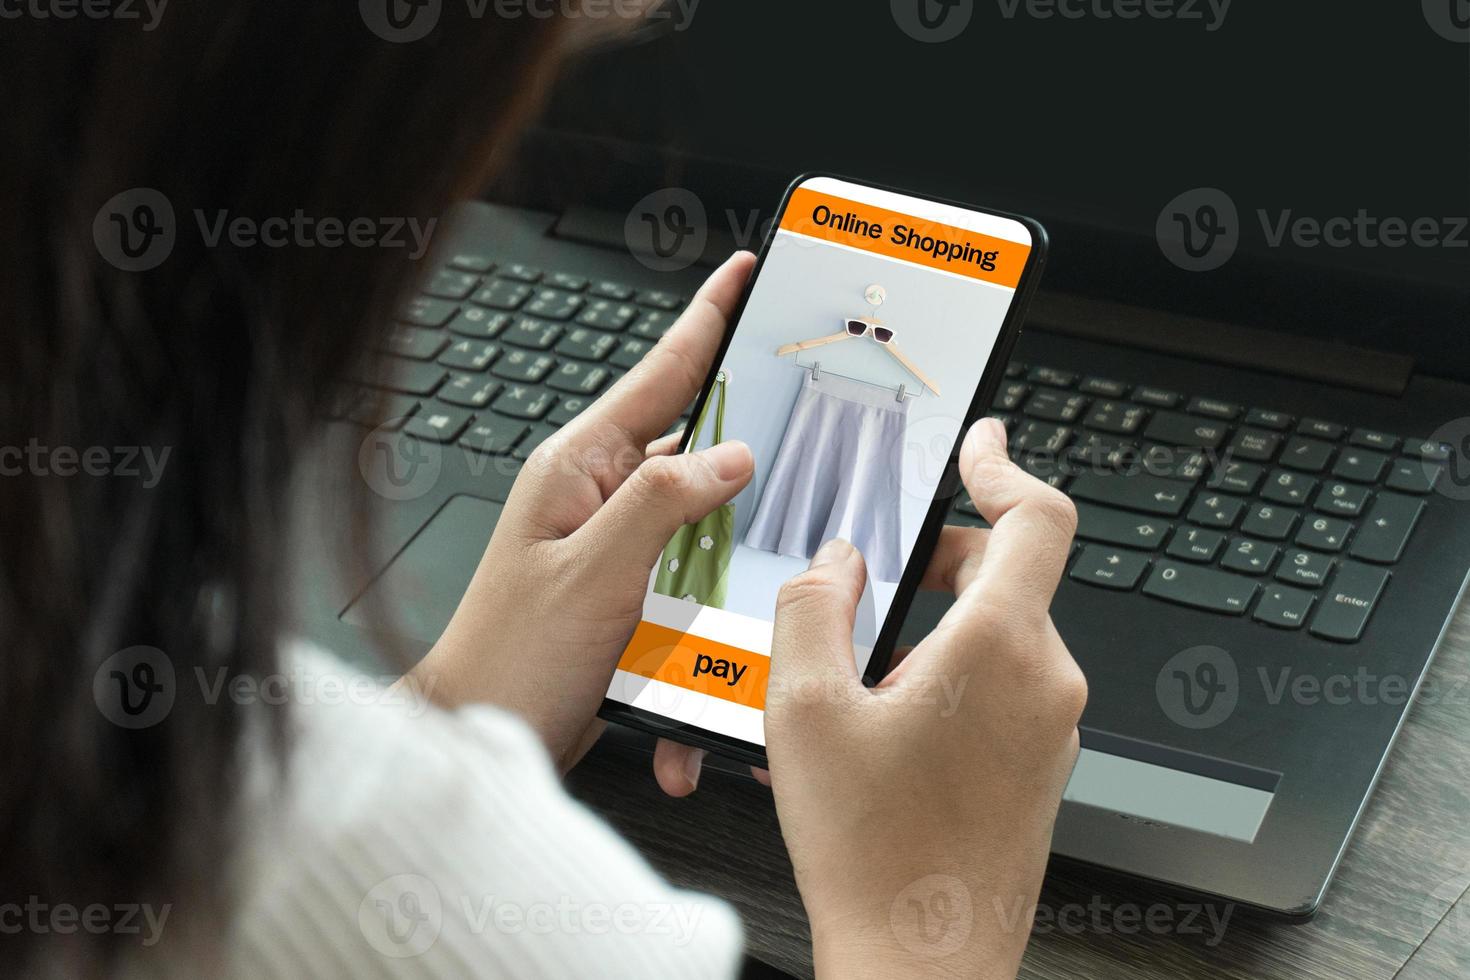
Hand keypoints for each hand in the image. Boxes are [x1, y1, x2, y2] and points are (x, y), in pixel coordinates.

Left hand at [402, 252, 755, 771]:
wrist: (485, 730)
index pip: (660, 374)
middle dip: (748, 442)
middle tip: (805, 420)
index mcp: (579, 466)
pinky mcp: (631, 587)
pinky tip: (710, 644)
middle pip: (694, 442)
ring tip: (753, 569)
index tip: (744, 271)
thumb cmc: (512, 656)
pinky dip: (710, 609)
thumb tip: (730, 452)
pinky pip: (692, 577)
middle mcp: (599, 493)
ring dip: (732, 551)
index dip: (708, 318)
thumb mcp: (593, 571)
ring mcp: (616, 541)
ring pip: (704, 517)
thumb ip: (661, 501)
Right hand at [766, 418, 1084, 978]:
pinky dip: (950, 677)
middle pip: (1010, 576)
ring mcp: (1052, 730)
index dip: (1005, 466)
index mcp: (1000, 649)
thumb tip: (837, 562)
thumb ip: (814, 606)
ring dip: (936, 629)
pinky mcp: (1042, 767)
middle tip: (871, 583)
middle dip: (939, 563)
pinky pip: (1004, 689)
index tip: (982, 445)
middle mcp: (1046, 683)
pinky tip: (883, 723)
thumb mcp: (804, 709)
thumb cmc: (872, 853)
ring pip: (1002, 635)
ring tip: (859, 676)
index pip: (1038, 517)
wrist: (921, 965)